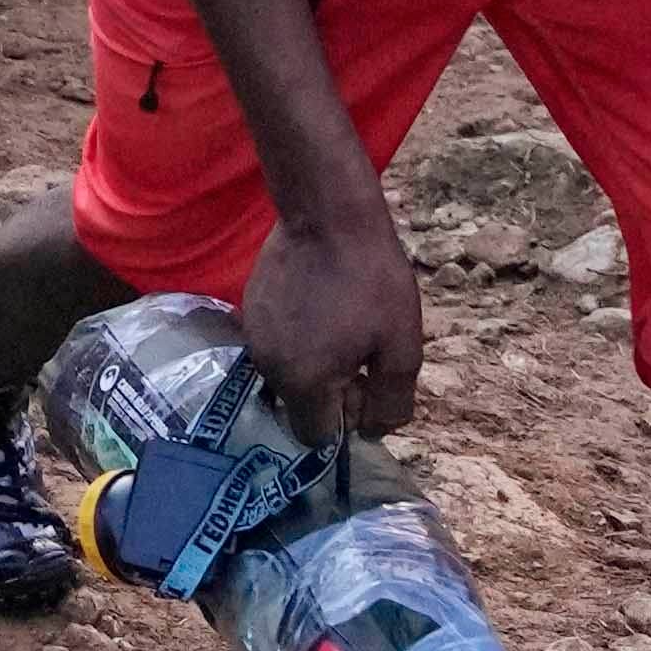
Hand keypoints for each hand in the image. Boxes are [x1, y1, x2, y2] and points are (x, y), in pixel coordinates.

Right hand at [237, 197, 428, 439]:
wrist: (328, 212)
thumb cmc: (371, 279)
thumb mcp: (402, 346)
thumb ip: (390, 402)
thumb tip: (373, 433)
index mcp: (303, 382)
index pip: (316, 437)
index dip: (346, 418)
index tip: (364, 379)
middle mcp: (268, 367)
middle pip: (300, 406)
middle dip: (330, 391)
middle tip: (358, 346)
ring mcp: (253, 336)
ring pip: (288, 372)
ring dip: (314, 361)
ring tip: (339, 318)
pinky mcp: (249, 308)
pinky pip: (276, 342)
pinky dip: (298, 334)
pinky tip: (319, 300)